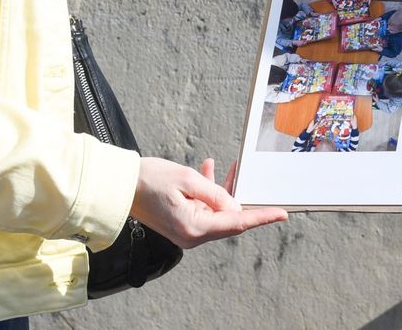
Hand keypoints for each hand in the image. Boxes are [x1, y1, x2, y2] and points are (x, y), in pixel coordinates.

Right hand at [130, 156, 286, 248]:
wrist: (119, 185)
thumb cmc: (150, 180)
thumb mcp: (188, 180)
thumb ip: (216, 194)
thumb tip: (235, 208)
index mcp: (194, 228)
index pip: (237, 223)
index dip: (262, 217)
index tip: (282, 214)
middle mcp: (192, 235)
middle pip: (229, 219)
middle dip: (242, 198)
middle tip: (257, 183)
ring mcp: (186, 231)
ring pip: (217, 211)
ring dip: (223, 190)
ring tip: (228, 167)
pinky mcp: (181, 222)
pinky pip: (203, 208)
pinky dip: (209, 191)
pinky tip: (208, 169)